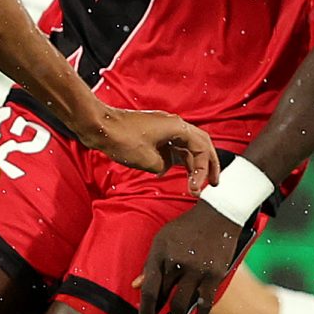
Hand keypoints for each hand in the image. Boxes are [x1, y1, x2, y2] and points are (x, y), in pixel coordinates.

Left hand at [90, 108, 221, 193]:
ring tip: (195, 182)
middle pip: (200, 145)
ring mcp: (163, 128)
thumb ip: (163, 166)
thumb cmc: (121, 139)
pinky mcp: (153, 133)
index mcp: (177, 127)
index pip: (201, 149)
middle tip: (214, 183)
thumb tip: (164, 167)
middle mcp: (173, 125)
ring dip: (192, 164)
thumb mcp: (147, 160)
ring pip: (186, 146)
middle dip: (208, 165)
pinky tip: (169, 172)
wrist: (98, 125)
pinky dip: (175, 159)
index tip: (196, 188)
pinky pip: (171, 146)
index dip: (203, 171)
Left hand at [137, 202, 245, 313]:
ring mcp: (197, 270)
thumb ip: (150, 264)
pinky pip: (206, 302)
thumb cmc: (186, 228)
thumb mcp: (162, 240)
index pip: (149, 288)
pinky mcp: (215, 274)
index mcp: (160, 254)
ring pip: (183, 304)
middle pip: (163, 298)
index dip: (144, 309)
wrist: (218, 214)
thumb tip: (135, 286)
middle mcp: (177, 263)